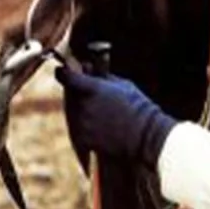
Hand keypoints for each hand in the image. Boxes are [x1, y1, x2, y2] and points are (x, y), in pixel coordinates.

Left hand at [55, 66, 176, 167]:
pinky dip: (85, 127)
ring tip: (100, 112)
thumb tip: (88, 68)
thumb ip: (101, 76)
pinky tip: (98, 126)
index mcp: (91, 88)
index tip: (63, 71)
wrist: (146, 135)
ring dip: (81, 110)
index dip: (63, 72)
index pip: (66, 76)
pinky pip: (78, 130)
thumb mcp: (122, 84)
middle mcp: (83, 105)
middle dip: (76, 93)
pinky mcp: (85, 140)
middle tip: (88, 94)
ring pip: (73, 113)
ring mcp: (82, 124)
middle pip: (69, 95)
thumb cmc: (137, 106)